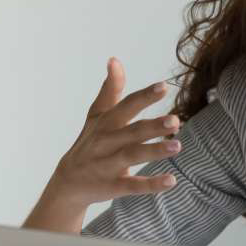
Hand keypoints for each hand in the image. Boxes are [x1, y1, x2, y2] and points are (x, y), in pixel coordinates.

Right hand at [46, 57, 181, 209]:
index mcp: (106, 123)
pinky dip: (151, 184)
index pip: (126, 106)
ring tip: (178, 146)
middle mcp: (106, 142)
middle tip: (176, 120)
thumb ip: (110, 89)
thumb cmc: (89, 142)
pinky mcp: (112, 186)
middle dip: (153, 126)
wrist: (67, 183)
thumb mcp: (97, 116)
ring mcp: (108, 165)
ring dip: (154, 151)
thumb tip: (114, 59)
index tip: (164, 86)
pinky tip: (172, 180)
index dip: (144, 96)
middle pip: (132, 131)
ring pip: (132, 156)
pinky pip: (132, 186)